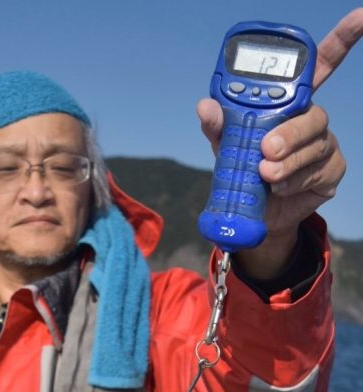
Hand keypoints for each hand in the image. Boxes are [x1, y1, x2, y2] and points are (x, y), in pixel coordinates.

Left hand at [197, 8, 362, 278]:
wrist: (255, 211)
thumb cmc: (243, 169)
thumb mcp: (226, 145)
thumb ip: (219, 125)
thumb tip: (205, 107)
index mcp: (289, 104)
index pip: (319, 67)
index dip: (341, 41)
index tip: (360, 16)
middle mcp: (310, 120)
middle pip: (315, 115)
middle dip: (290, 133)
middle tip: (265, 150)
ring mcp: (323, 146)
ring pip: (315, 146)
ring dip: (288, 162)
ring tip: (265, 175)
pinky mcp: (329, 172)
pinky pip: (318, 173)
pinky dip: (296, 181)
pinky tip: (279, 187)